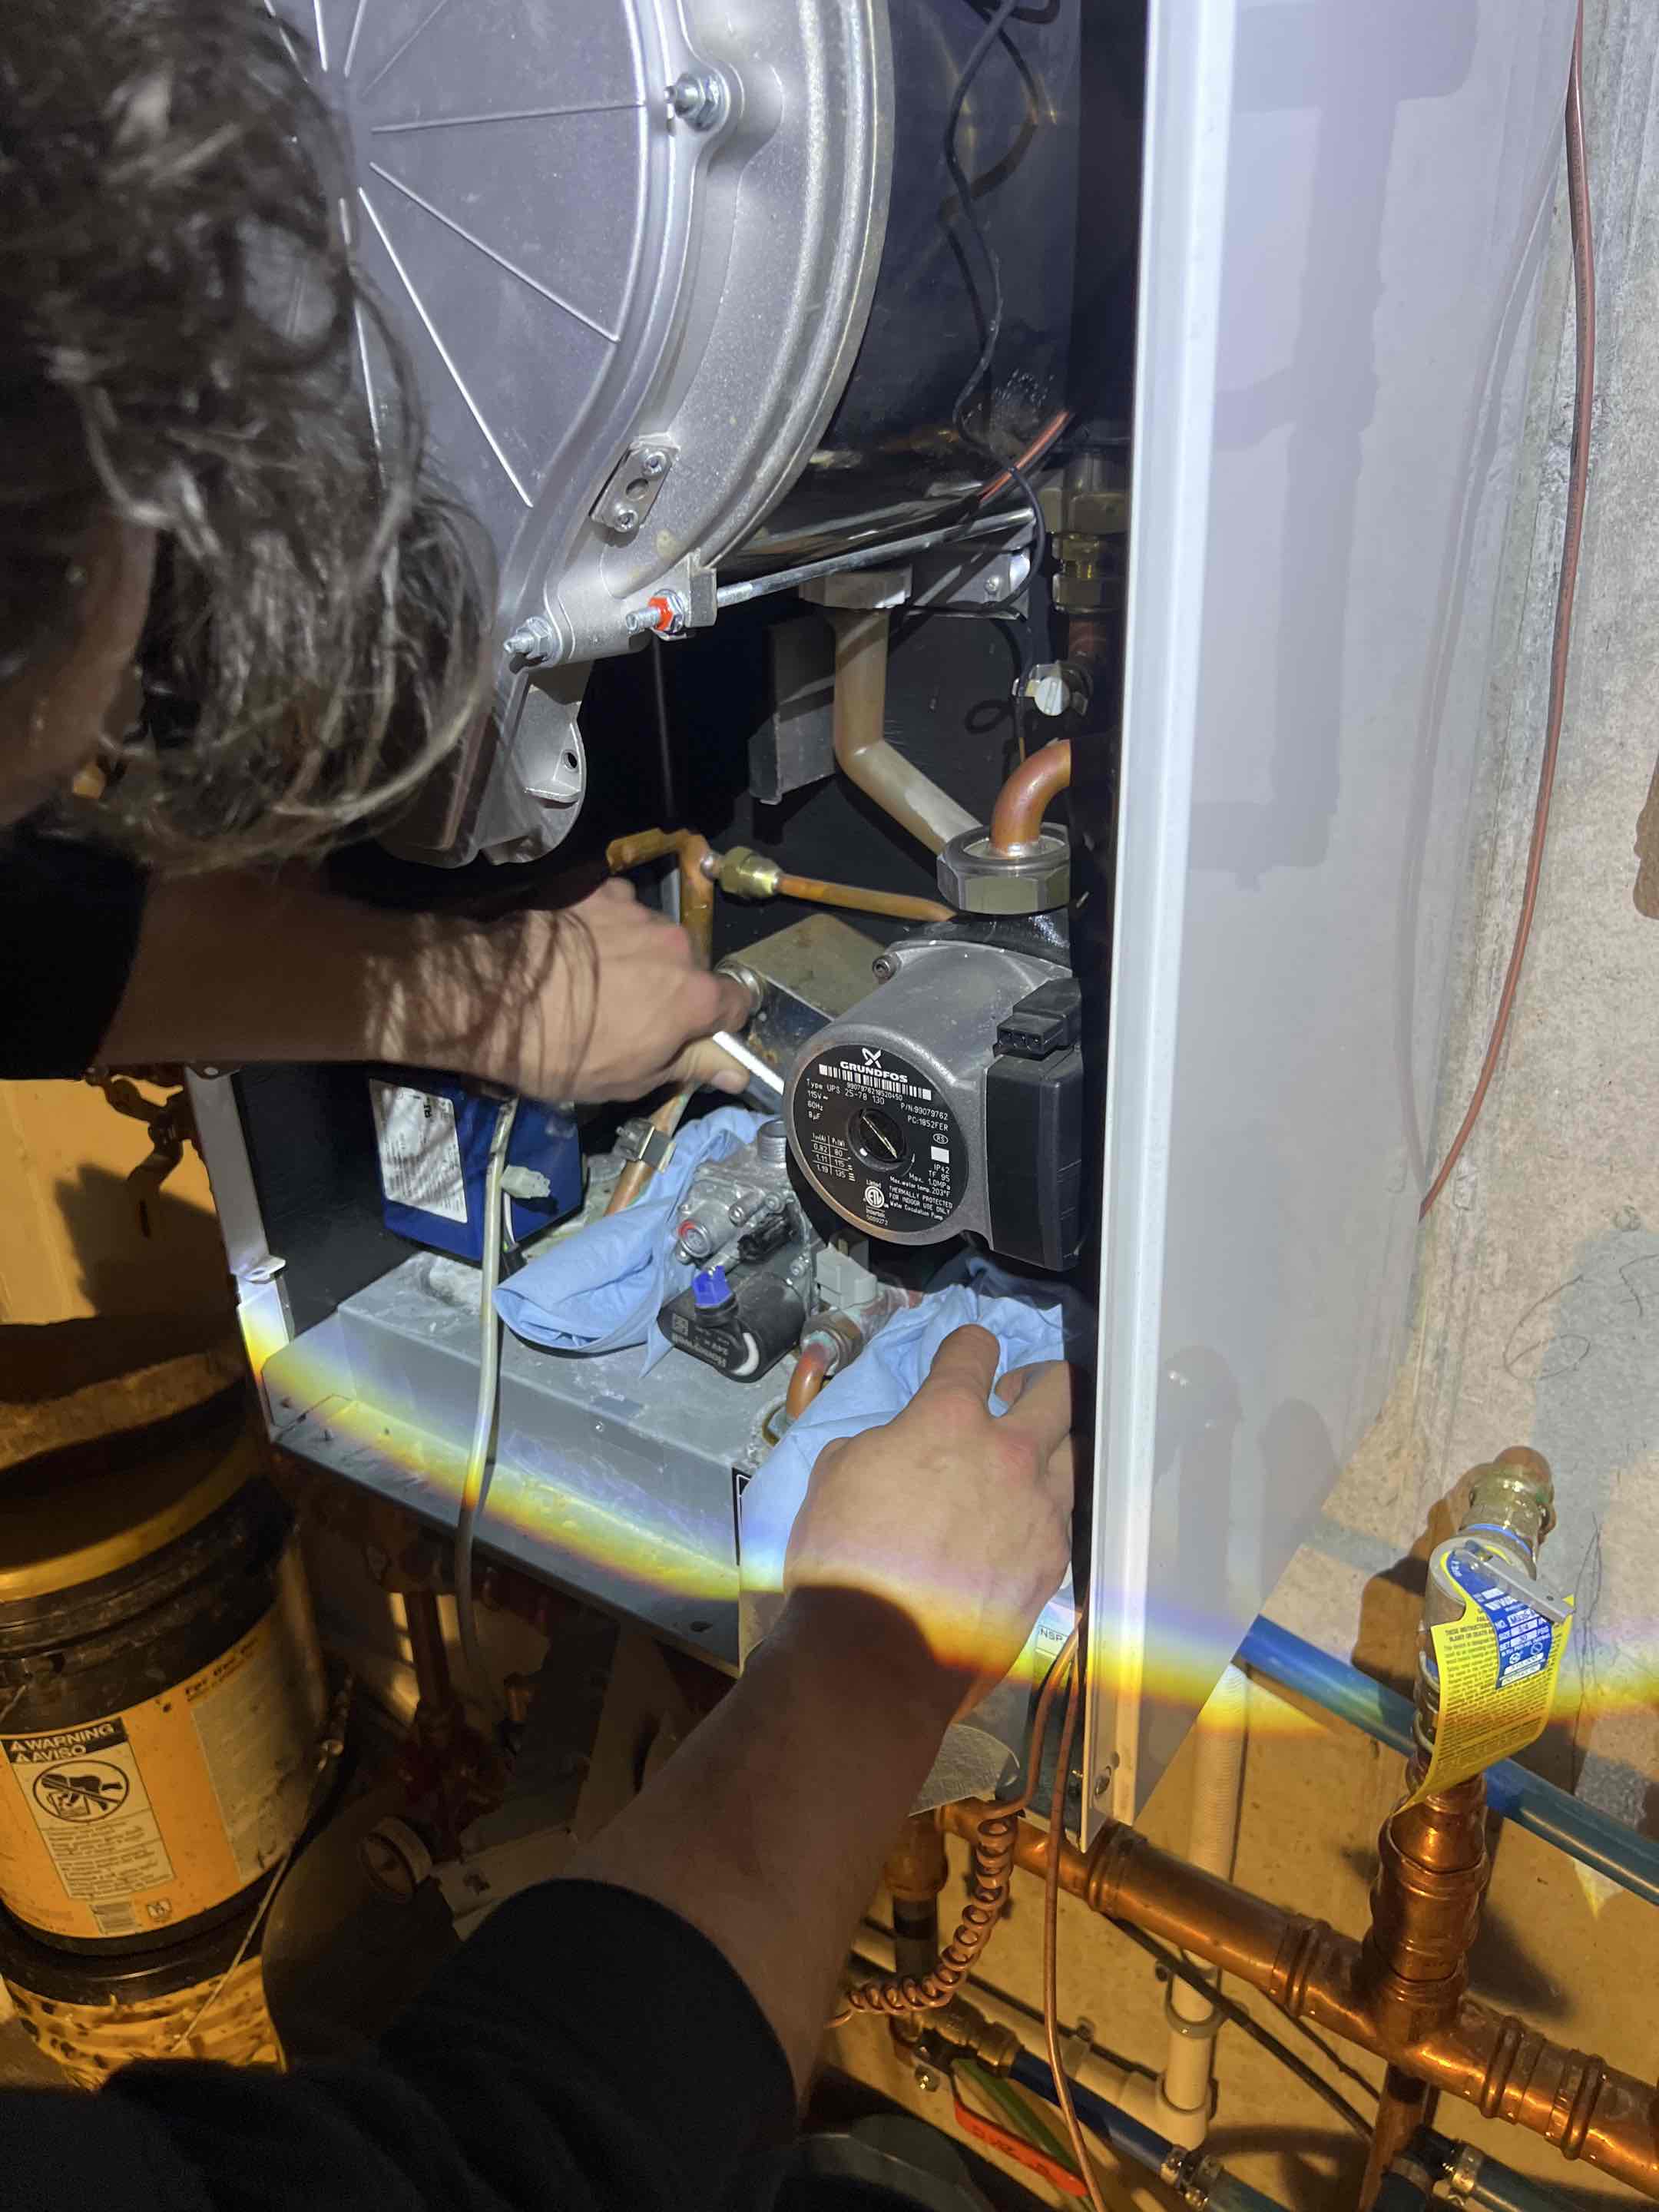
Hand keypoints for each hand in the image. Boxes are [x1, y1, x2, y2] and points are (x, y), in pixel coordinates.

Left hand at [461, 881, 754, 1103]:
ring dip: (641, 955)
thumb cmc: (566, 1053)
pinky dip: (609, 926)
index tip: (694, 1035)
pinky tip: (579, 948)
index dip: (718, 1023)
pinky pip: (620, 908)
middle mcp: (676, 944)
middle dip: (673, 987)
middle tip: (632, 1012)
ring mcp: (637, 912)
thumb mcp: (632, 1079)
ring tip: (597, 979)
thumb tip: (735, 1071)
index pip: (738, 1003)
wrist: (494, 997)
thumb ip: (690, 1066)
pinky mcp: (599, 890)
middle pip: (693, 967)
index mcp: (693, 996)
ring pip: (656, 937)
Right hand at [783, 1327, 1073, 1714]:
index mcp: (947, 1419)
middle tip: (1013, 1396)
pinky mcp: (1054, 1559)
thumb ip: (883, 1440)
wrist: (877, 1654)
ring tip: (1025, 1461)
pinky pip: (1064, 1514)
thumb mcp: (835, 1473)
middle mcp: (1008, 1452)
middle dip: (1035, 1381)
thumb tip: (901, 1443)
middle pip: (1055, 1387)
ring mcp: (1040, 1506)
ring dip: (1050, 1444)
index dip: (967, 1345)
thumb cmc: (844, 1562)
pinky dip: (1045, 1507)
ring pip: (1074, 1449)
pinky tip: (1020, 1523)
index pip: (974, 1350)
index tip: (967, 1353)